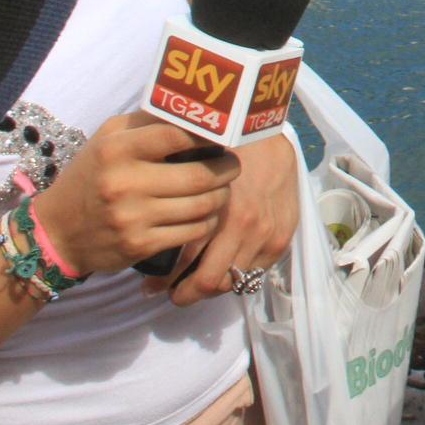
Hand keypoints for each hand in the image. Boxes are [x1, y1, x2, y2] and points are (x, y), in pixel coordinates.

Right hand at [31, 113, 240, 276]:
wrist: (57, 232)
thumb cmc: (92, 177)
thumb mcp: (107, 140)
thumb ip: (145, 123)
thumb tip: (190, 109)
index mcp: (117, 150)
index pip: (177, 135)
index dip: (208, 136)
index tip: (222, 138)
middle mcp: (125, 183)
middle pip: (200, 175)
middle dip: (227, 170)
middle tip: (233, 166)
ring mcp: (133, 217)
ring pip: (202, 206)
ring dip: (222, 197)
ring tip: (223, 189)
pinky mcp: (140, 246)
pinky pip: (192, 232)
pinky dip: (208, 222)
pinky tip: (208, 214)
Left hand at [152, 130, 299, 305]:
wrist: (264, 132)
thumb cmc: (220, 146)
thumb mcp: (190, 166)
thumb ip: (172, 198)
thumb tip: (141, 224)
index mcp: (220, 209)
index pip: (187, 262)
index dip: (164, 281)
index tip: (150, 285)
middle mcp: (246, 227)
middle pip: (209, 281)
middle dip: (185, 292)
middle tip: (168, 292)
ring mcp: (268, 235)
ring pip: (233, 281)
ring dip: (211, 286)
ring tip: (193, 283)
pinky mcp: (283, 238)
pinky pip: (255, 273)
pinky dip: (236, 275)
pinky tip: (223, 269)